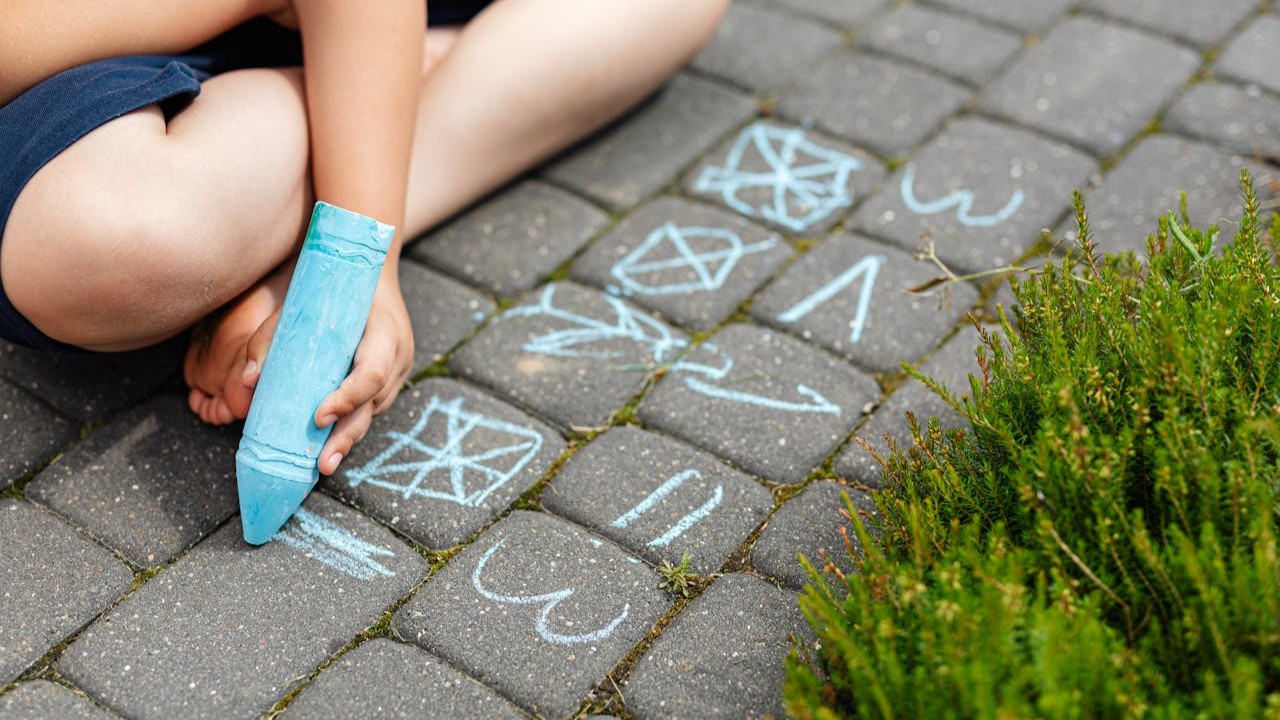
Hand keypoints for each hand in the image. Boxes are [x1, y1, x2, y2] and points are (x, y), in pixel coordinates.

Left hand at [242, 270, 414, 474]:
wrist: (372, 264)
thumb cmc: (333, 281)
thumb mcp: (303, 300)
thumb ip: (273, 336)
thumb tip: (247, 380)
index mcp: (384, 331)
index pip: (371, 371)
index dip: (348, 396)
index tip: (318, 415)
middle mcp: (398, 355)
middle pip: (374, 403)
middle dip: (347, 436)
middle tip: (322, 465)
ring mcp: (397, 370)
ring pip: (372, 411)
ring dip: (346, 438)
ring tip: (321, 465)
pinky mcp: (388, 380)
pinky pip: (369, 408)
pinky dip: (348, 426)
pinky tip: (327, 447)